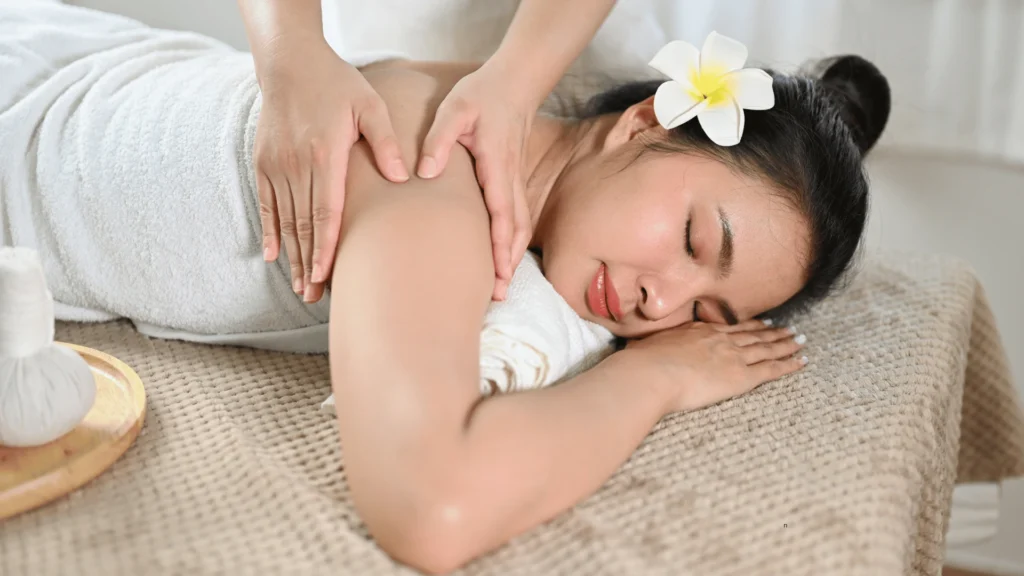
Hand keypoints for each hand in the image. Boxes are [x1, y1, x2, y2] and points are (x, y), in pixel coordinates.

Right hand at [254, 39, 408, 303]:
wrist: (290, 64)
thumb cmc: (337, 84)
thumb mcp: (370, 104)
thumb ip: (386, 140)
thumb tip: (403, 177)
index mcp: (326, 155)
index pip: (326, 211)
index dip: (325, 246)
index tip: (326, 275)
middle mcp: (297, 164)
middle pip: (304, 225)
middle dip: (309, 263)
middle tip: (315, 296)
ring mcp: (276, 165)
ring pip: (285, 220)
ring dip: (292, 256)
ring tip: (301, 287)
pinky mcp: (263, 163)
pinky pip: (265, 204)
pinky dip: (269, 231)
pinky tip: (273, 255)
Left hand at [418, 61, 535, 300]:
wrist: (515, 82)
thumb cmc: (482, 95)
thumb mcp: (455, 109)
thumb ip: (439, 140)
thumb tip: (425, 172)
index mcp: (496, 165)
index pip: (502, 212)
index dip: (501, 244)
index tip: (498, 271)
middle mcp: (510, 178)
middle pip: (515, 228)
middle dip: (509, 262)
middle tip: (499, 294)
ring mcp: (514, 181)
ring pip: (519, 225)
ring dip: (512, 256)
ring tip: (501, 286)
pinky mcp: (512, 180)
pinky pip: (516, 217)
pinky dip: (512, 241)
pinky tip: (502, 258)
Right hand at [625, 320, 807, 413]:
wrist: (650, 374)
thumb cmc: (640, 364)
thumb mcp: (644, 347)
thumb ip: (649, 348)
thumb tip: (635, 350)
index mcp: (697, 331)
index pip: (729, 329)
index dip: (747, 326)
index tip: (760, 324)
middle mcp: (719, 339)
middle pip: (752, 335)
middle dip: (772, 332)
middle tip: (789, 329)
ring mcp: (732, 356)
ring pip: (767, 348)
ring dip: (786, 344)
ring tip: (800, 340)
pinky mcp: (741, 375)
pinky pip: (772, 369)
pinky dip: (789, 364)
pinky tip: (802, 361)